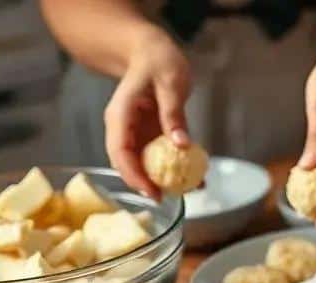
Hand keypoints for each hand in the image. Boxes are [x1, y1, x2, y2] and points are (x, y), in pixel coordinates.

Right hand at [104, 28, 190, 198]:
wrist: (151, 51)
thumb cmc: (158, 60)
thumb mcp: (170, 83)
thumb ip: (174, 114)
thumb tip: (182, 145)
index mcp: (120, 115)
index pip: (119, 151)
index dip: (133, 174)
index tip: (152, 191)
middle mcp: (123, 128)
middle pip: (126, 163)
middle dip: (144, 184)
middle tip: (167, 198)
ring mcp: (135, 133)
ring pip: (142, 163)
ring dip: (161, 179)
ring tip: (188, 190)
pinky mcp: (148, 136)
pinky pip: (158, 156)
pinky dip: (174, 168)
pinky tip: (195, 178)